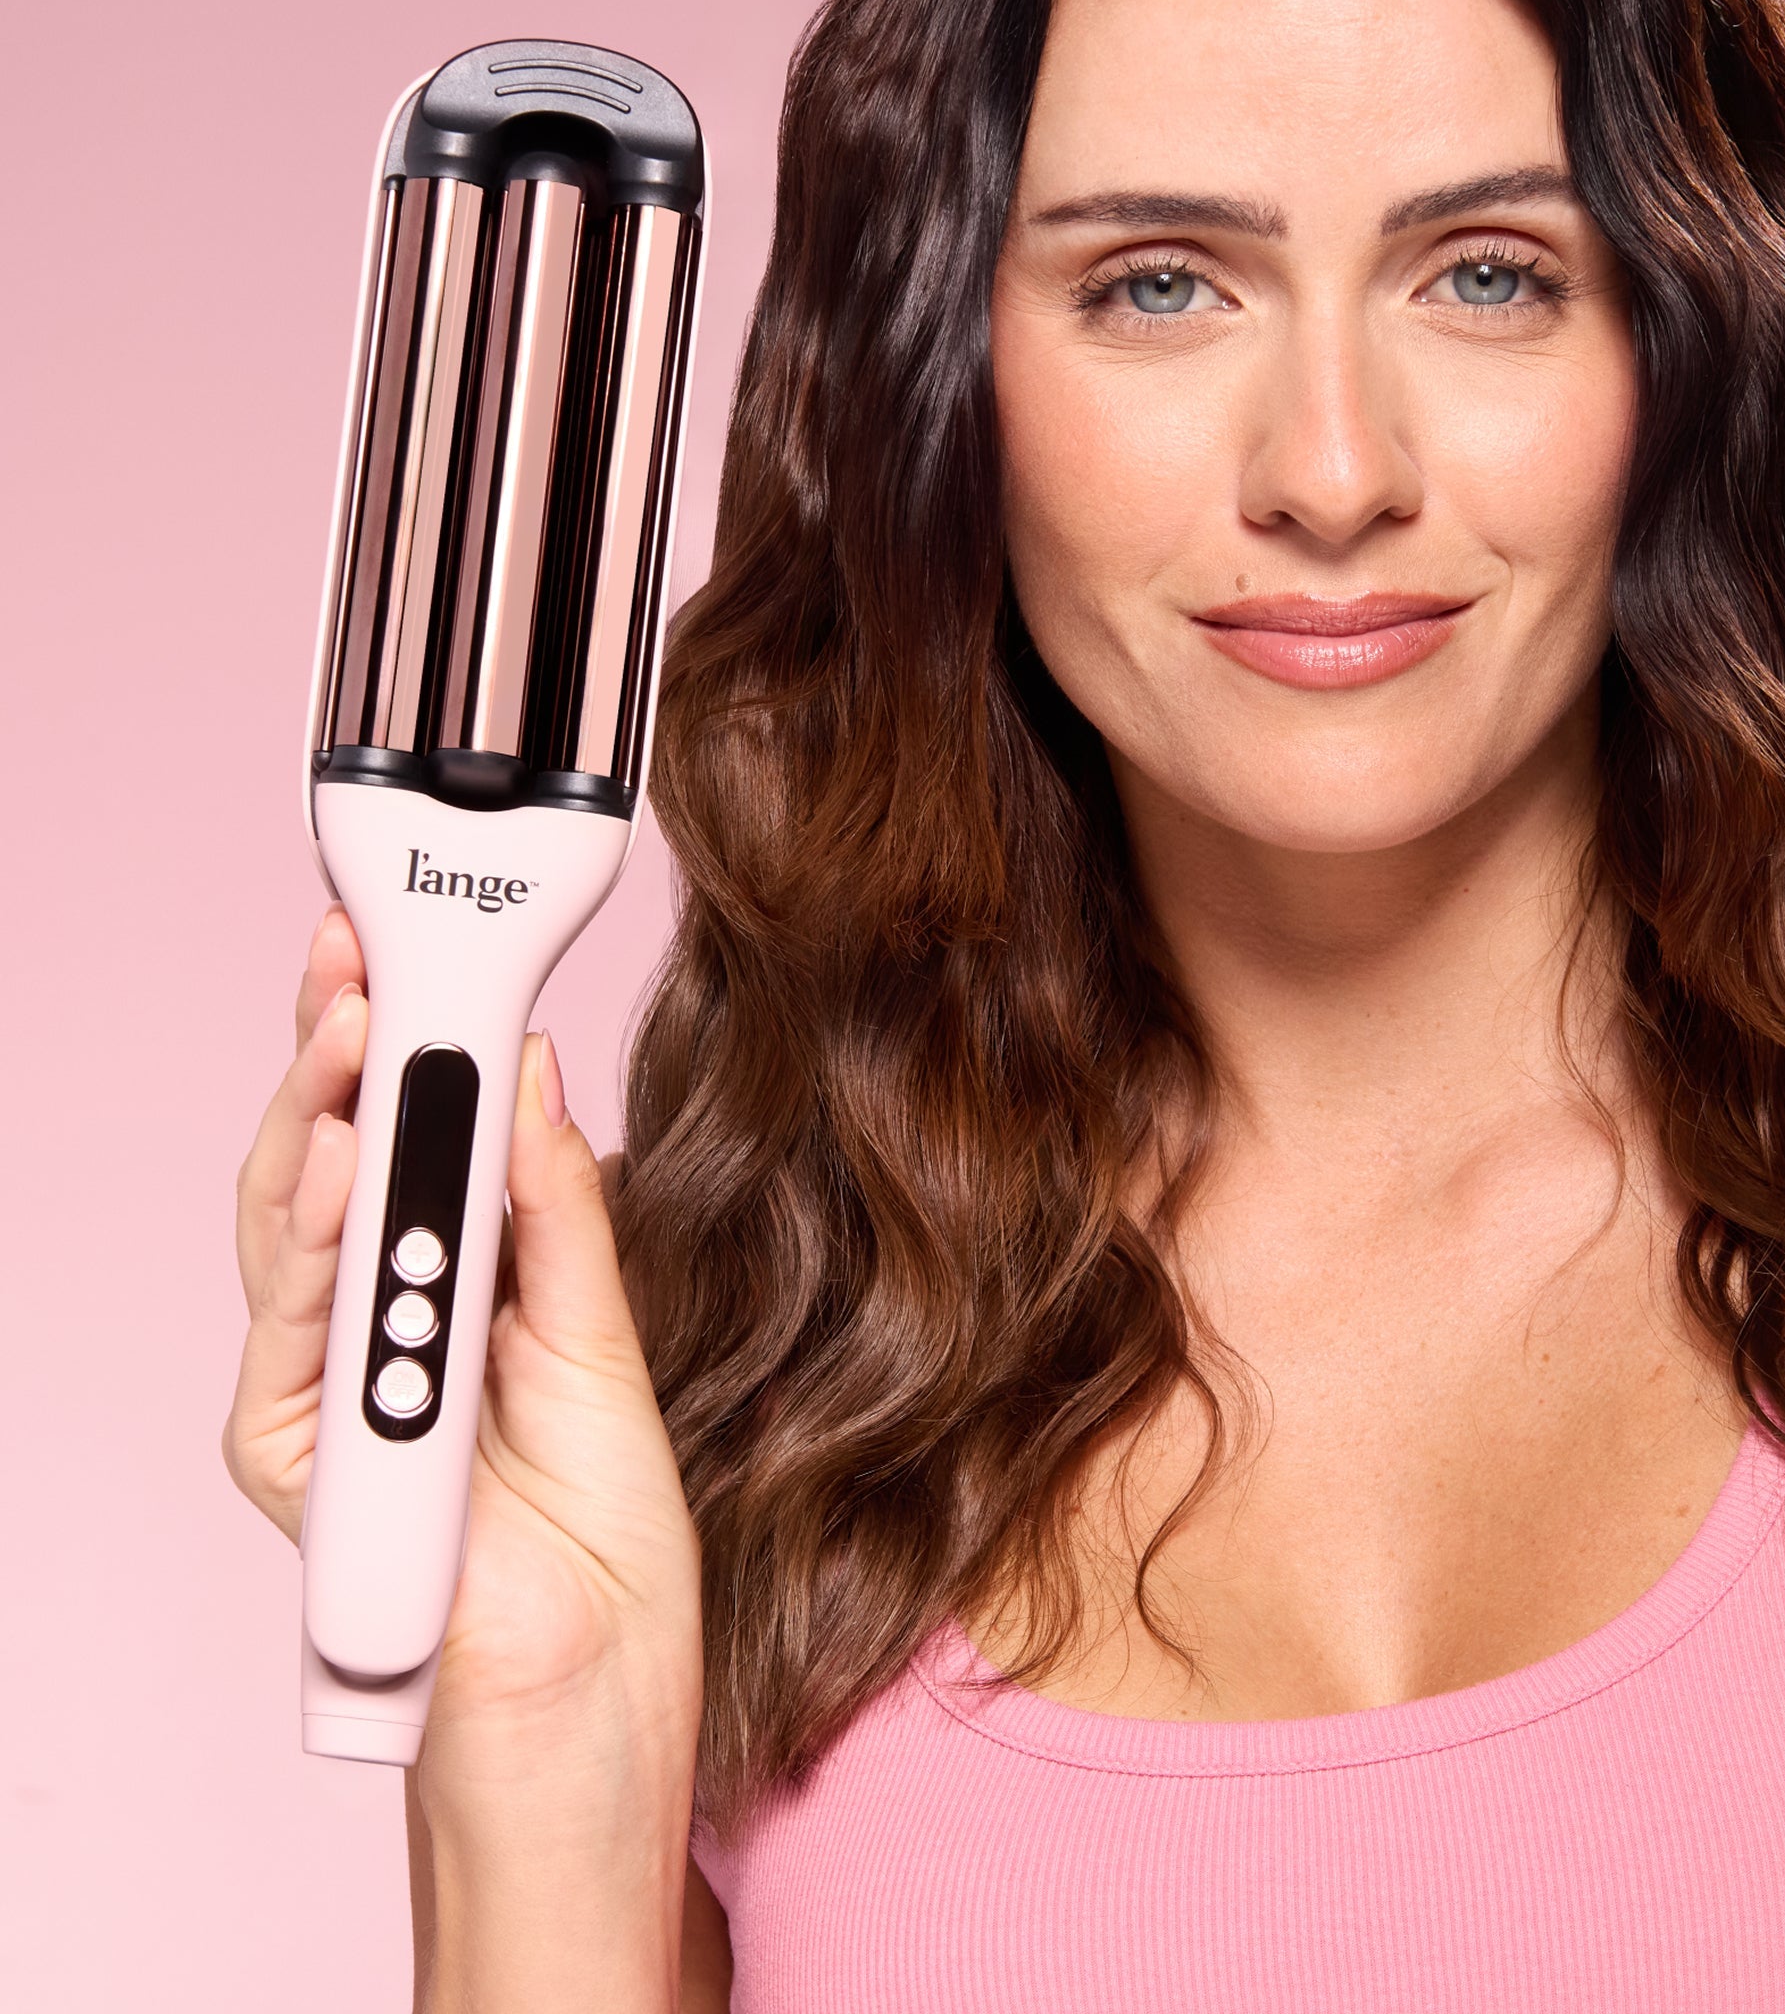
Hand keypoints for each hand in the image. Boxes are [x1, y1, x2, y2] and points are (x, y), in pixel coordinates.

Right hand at [225, 907, 702, 2004]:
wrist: (590, 1718)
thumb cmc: (597, 1556)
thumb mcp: (603, 1352)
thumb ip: (558, 1221)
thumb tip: (533, 1079)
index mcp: (452, 1302)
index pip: (409, 1150)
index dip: (403, 1047)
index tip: (414, 952)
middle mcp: (372, 1341)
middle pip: (332, 1169)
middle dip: (339, 1053)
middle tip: (358, 953)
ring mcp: (325, 1400)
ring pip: (295, 1234)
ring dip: (321, 1119)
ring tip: (354, 1024)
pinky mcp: (303, 1464)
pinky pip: (296, 1338)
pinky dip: (319, 1245)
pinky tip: (349, 1164)